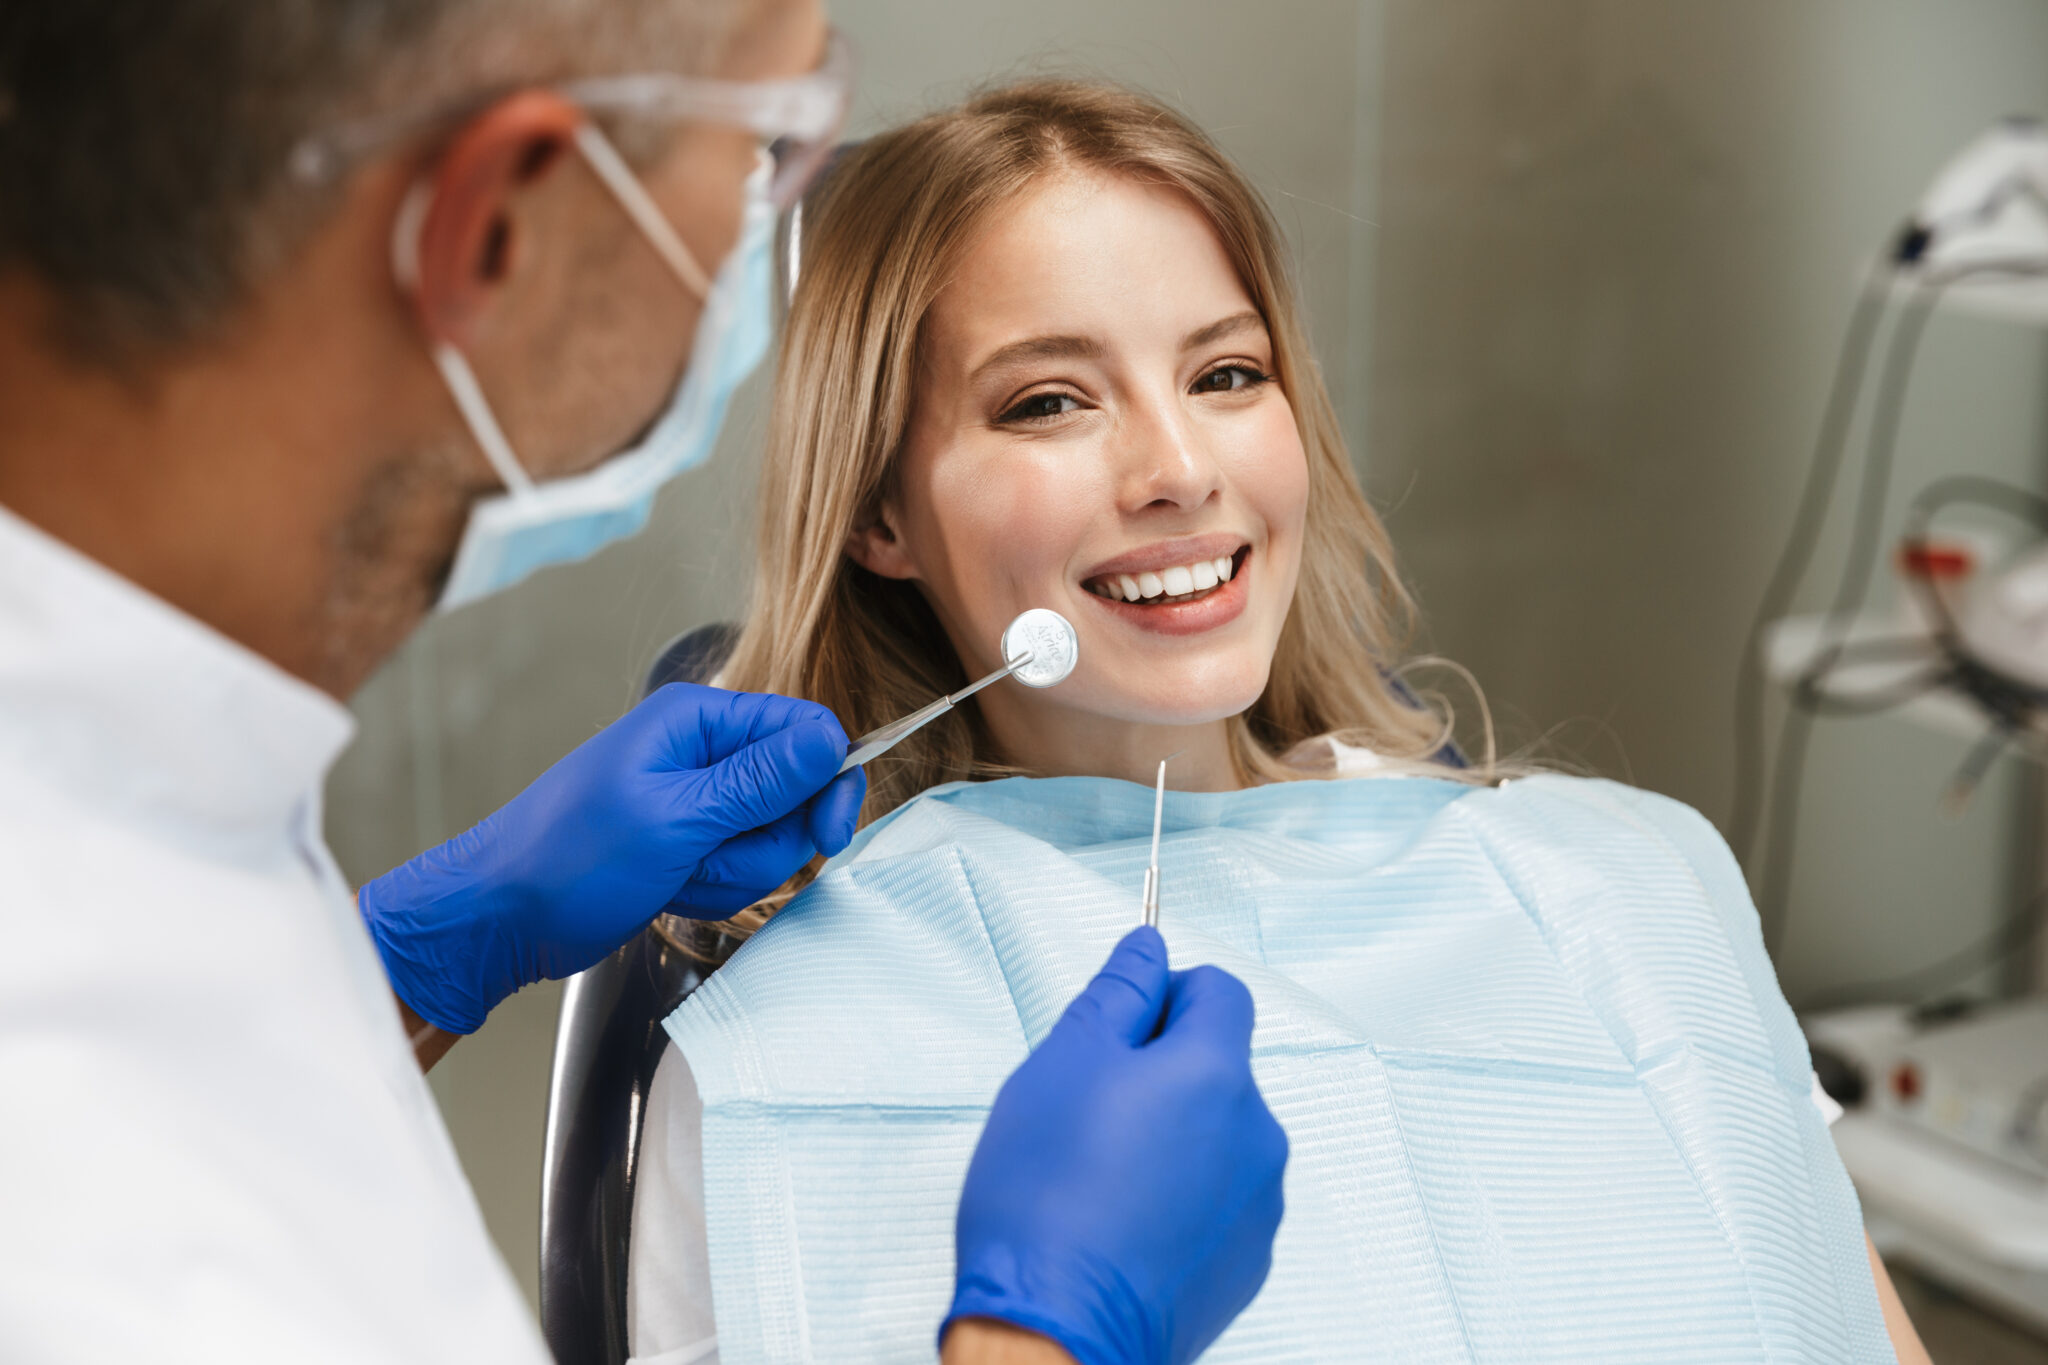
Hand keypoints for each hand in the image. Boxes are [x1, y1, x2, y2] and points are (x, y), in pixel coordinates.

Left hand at [358, 683, 865, 1033]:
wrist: (498, 919)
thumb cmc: (566, 861)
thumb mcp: (674, 819)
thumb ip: (760, 781)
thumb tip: (830, 741)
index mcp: (696, 720)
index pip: (805, 730)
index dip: (827, 782)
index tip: (825, 834)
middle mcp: (701, 751)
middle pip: (795, 791)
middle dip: (767, 842)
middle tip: (714, 859)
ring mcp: (695, 800)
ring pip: (771, 837)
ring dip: (735, 872)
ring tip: (678, 876)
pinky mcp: (688, 842)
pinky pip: (739, 864)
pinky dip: (714, 888)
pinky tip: (669, 891)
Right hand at [944, 927, 1287, 1364]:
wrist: (1057, 1330)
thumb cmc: (1047, 1202)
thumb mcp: (1062, 1064)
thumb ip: (1116, 994)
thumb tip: (1147, 948)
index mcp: (1217, 1073)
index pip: (1220, 991)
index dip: (1166, 993)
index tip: (1120, 1022)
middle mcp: (1256, 1135)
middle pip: (1218, 1066)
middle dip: (1160, 1070)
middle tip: (1086, 1106)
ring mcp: (1256, 1205)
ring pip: (1215, 1135)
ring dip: (1169, 1135)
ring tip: (1096, 1175)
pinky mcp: (1243, 1262)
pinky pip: (1215, 1199)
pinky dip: (1176, 1197)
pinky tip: (1118, 1222)